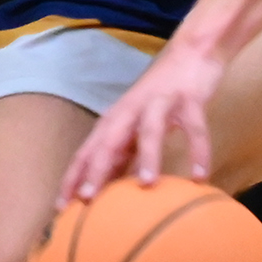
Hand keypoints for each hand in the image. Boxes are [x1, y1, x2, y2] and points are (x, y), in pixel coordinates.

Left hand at [60, 42, 223, 204]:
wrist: (190, 53)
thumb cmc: (159, 97)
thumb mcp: (136, 126)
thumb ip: (124, 154)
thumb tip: (111, 192)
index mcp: (114, 121)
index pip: (86, 152)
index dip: (73, 179)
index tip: (61, 208)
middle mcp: (130, 111)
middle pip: (107, 142)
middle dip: (95, 170)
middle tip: (88, 200)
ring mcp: (159, 103)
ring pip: (149, 130)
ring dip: (148, 156)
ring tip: (146, 184)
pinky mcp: (188, 98)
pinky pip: (194, 127)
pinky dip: (198, 151)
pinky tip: (200, 177)